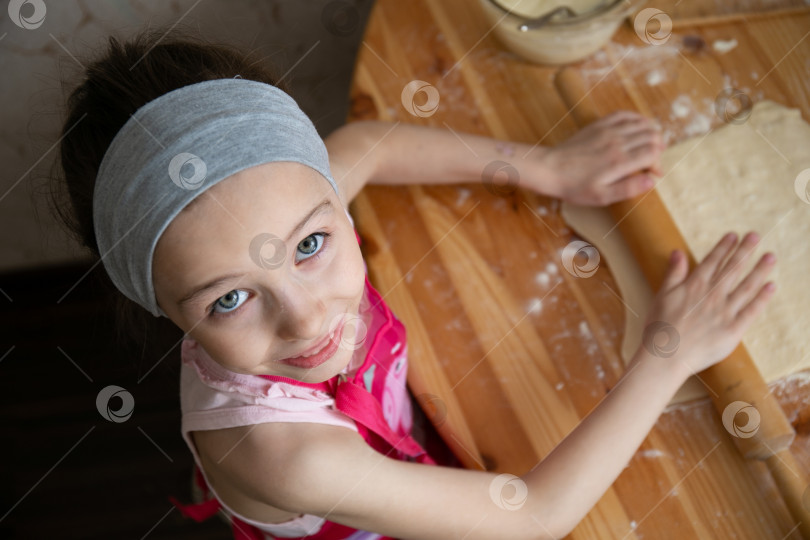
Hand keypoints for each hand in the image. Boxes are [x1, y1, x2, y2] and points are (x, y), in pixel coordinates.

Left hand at [536, 111, 663, 205]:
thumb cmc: (574, 186)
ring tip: (649, 145)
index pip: (653, 153)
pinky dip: (637, 119)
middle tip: (652, 161)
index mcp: (620, 162)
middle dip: (658, 149)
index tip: (653, 174)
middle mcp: (617, 142)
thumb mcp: (601, 196)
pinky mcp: (599, 124)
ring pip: (642, 124)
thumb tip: (651, 181)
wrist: (550, 169)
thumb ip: (628, 188)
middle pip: (652, 137)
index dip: (658, 163)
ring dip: (651, 133)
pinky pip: (625, 114)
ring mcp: (608, 130)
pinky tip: (639, 126)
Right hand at [640, 232, 775, 376]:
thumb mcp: (662, 295)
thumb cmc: (660, 327)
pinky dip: (762, 298)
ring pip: (747, 286)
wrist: (666, 356)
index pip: (713, 261)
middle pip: (733, 269)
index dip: (724, 247)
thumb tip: (677, 252)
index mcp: (694, 286)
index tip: (734, 235)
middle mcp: (712, 295)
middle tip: (755, 236)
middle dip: (745, 251)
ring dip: (759, 270)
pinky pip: (752, 311)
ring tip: (770, 257)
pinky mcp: (734, 329)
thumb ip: (673, 273)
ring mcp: (725, 312)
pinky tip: (771, 286)